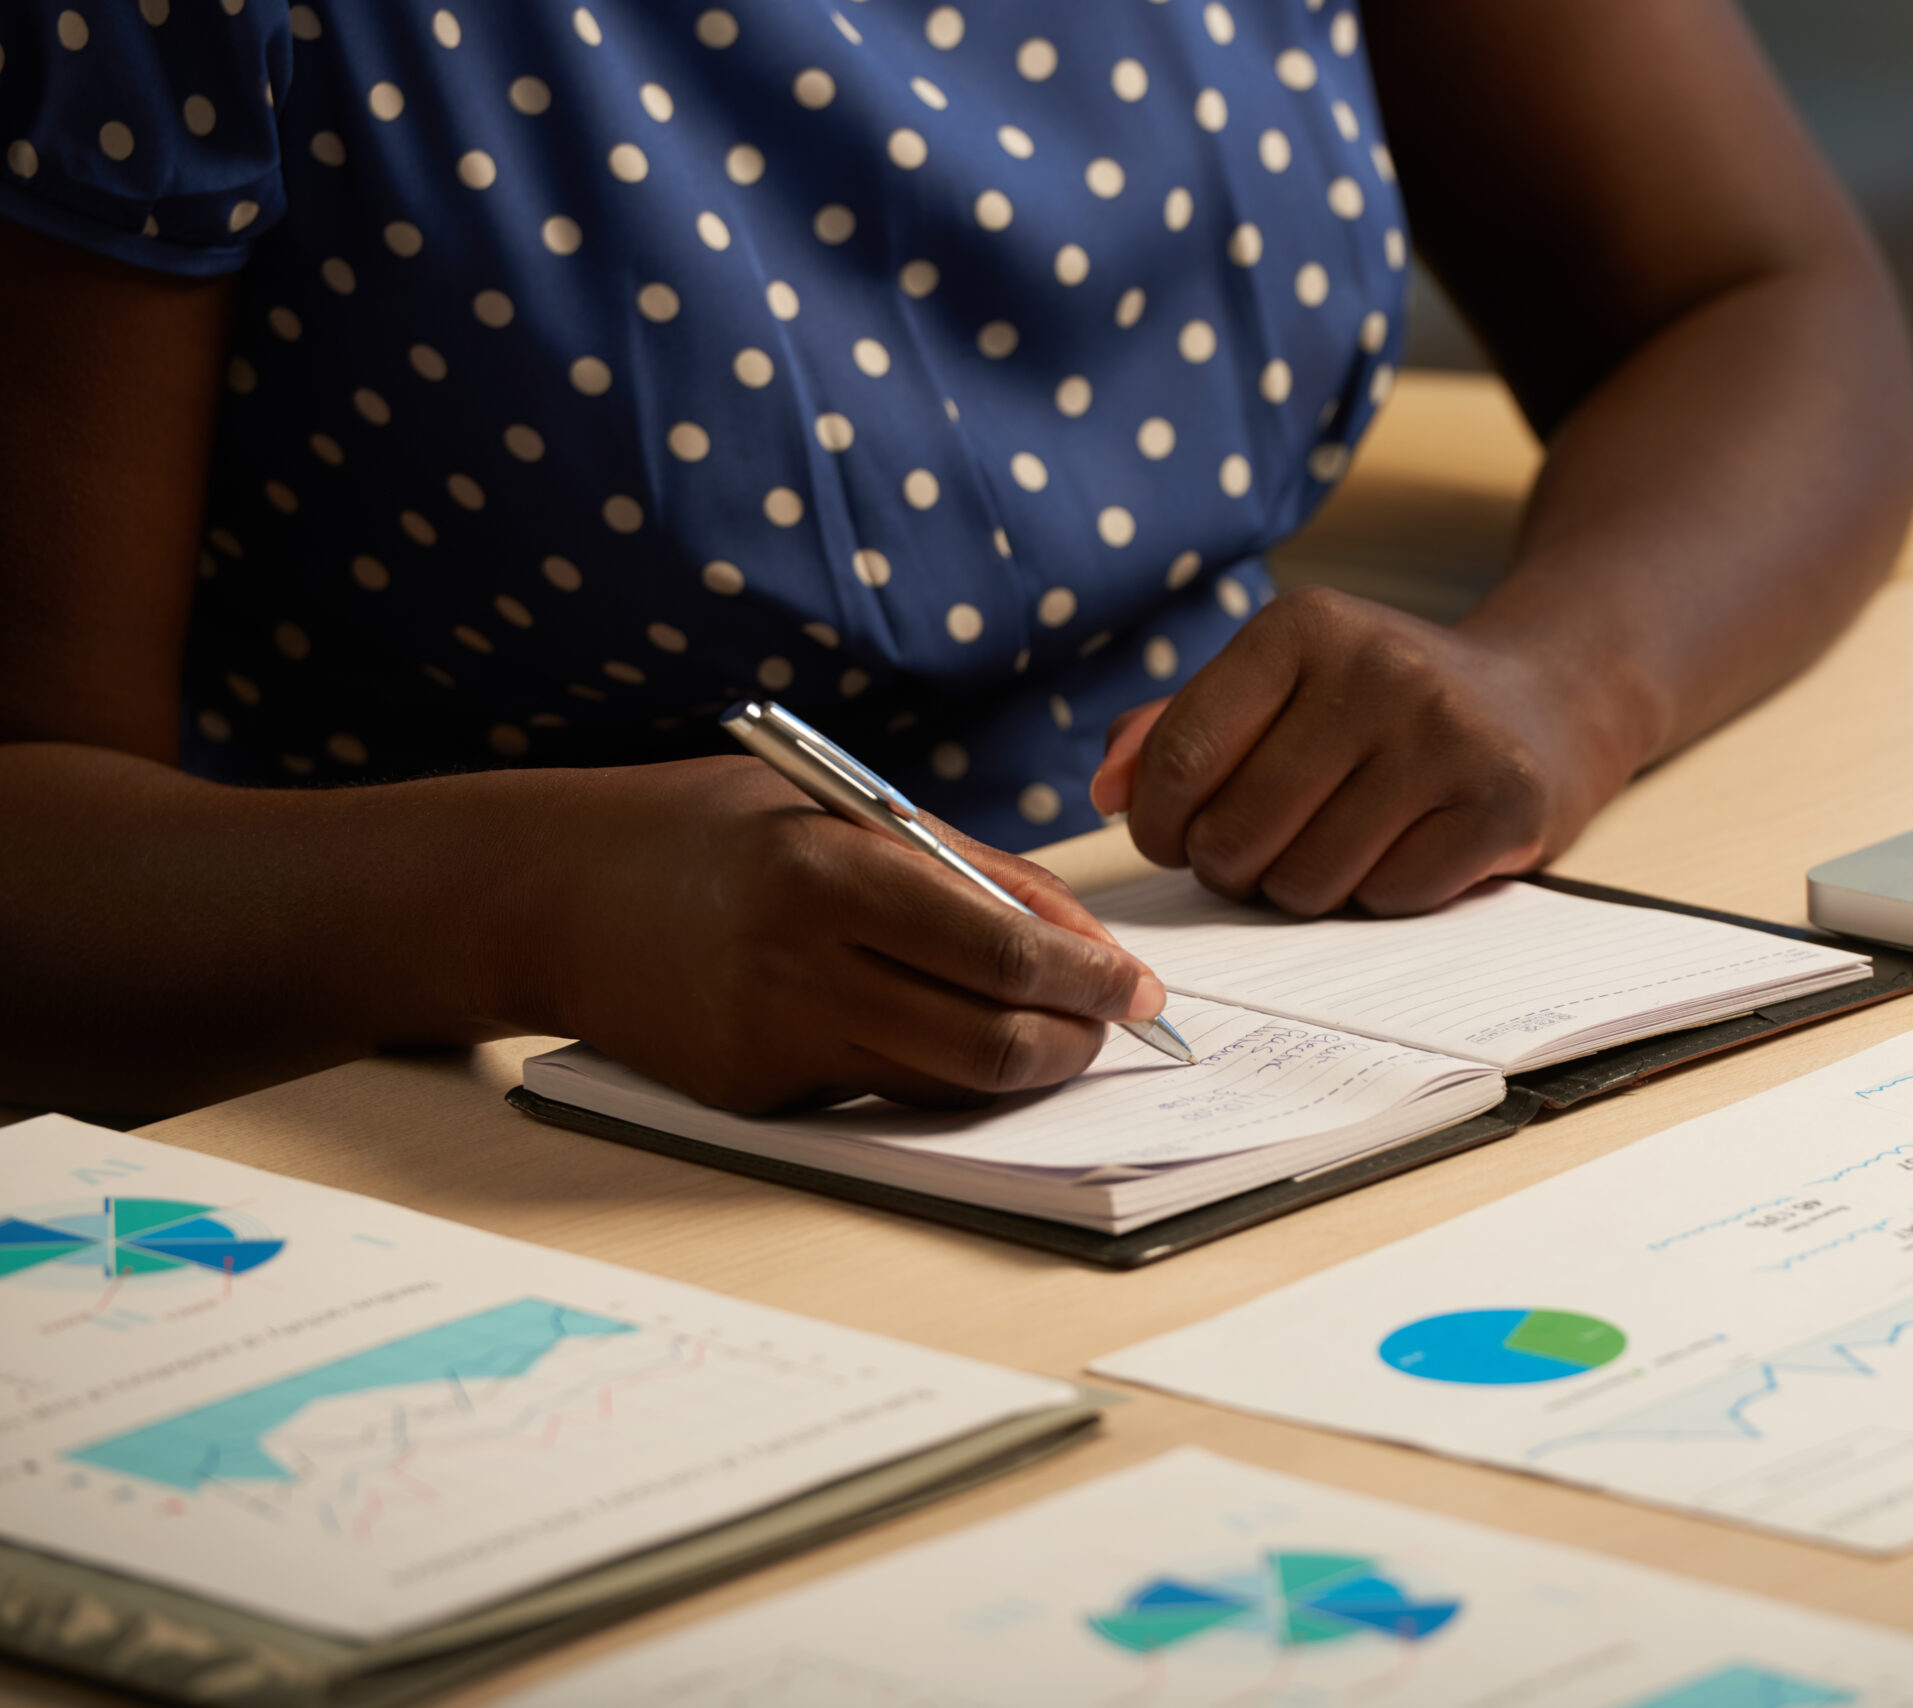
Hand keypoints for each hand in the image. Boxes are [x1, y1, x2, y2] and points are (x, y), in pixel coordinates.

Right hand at [517, 756, 1165, 1113]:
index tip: (1142, 986)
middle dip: (1076, 1038)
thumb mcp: (834, 808)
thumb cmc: (704, 828)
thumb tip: (1079, 933)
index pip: (1001, 949)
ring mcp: (774, 1043)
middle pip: (988, 1039)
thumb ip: (961, 865)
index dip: (1091, 977)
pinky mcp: (753, 1096)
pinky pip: (880, 1092)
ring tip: (1054, 1030)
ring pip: (947, 1084)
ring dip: (1022, 1065)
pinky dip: (937, 1068)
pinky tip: (948, 1030)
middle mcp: (801, 968)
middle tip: (1115, 1020)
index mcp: (828, 875)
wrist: (547, 896)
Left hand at [1088, 587, 1634, 916]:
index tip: (1178, 839)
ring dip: (1307, 888)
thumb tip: (1108, 789)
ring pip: (1308, 881)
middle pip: (1239, 836)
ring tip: (1338, 844)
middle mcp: (1378, 667)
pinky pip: (1389, 899)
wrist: (1543, 701)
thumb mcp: (1277, 686)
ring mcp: (1448, 734)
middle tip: (1266, 850)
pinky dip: (1382, 896)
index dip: (1161, 826)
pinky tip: (1405, 849)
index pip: (1182, 760)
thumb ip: (1175, 729)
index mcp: (1303, 625)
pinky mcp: (1502, 801)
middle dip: (1235, 867)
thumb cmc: (1377, 708)